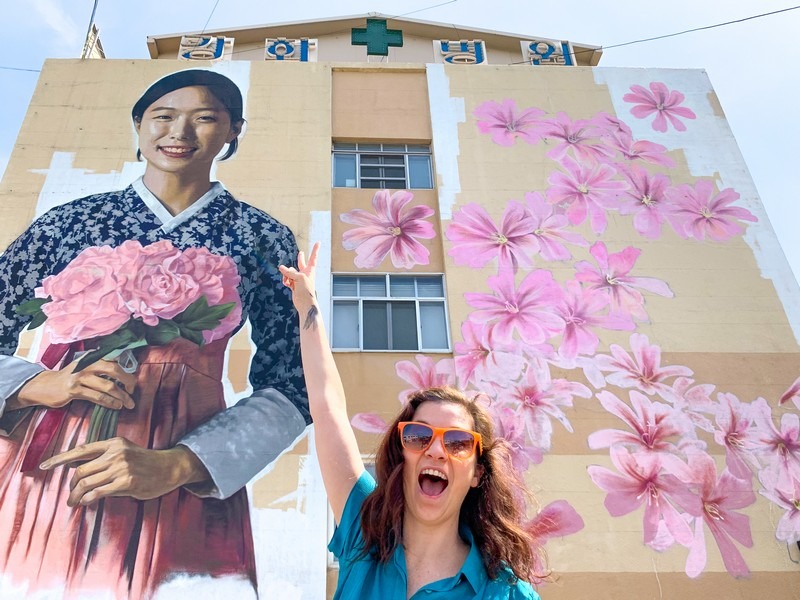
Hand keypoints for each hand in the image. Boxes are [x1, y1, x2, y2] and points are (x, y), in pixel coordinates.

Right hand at [12, 359, 135, 410]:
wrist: (46, 386)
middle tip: (132, 392)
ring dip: (121, 396)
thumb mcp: (85, 368)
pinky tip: (115, 406)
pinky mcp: (74, 390)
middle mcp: (87, 364)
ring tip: (127, 403)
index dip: (127, 373)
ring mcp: (80, 377)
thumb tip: (123, 377)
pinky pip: (97, 396)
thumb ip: (101, 368)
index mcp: (92, 357)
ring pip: (108, 386)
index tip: (132, 384)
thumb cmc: (70, 378)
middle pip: (114, 370)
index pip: (115, 362)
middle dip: (127, 382)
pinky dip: (109, 402)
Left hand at [39, 438, 209, 505]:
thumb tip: (74, 466)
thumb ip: (103, 458)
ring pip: (86, 482)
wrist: (170, 467)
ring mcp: (121, 467)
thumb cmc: (145, 462)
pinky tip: (86, 502)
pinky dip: (88, 499)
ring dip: (75, 496)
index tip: (43, 466)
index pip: (80, 450)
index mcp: (113, 443)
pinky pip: (98, 492)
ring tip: (74, 502)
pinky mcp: (127, 482)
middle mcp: (116, 453)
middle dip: (70, 485)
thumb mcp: (124, 452)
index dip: (59, 459)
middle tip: (70, 495)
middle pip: (80, 470)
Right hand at [279, 242, 319, 313]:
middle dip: (300, 258)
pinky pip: (287, 279)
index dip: (315, 249)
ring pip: (290, 272)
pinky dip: (285, 280)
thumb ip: (289, 271)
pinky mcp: (294, 285)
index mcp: (310, 270)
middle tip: (301, 253)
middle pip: (301, 263)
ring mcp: (299, 279)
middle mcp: (305, 273)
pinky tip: (286, 284)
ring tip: (288, 280)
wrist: (304, 303)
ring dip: (287, 274)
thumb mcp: (298, 277)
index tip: (318, 242)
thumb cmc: (306, 289)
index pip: (313, 257)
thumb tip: (281, 267)